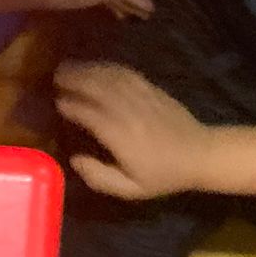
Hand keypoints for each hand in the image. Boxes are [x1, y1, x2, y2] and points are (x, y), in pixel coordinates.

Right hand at [53, 61, 211, 199]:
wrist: (201, 155)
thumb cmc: (164, 175)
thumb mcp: (131, 189)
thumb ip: (98, 177)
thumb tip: (74, 159)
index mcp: (120, 135)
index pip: (86, 113)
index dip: (68, 106)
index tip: (56, 104)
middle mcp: (129, 112)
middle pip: (95, 87)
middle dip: (72, 80)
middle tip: (54, 79)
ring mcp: (143, 97)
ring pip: (110, 77)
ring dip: (87, 70)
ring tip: (69, 69)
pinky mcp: (154, 90)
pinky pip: (127, 73)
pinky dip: (109, 67)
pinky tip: (97, 67)